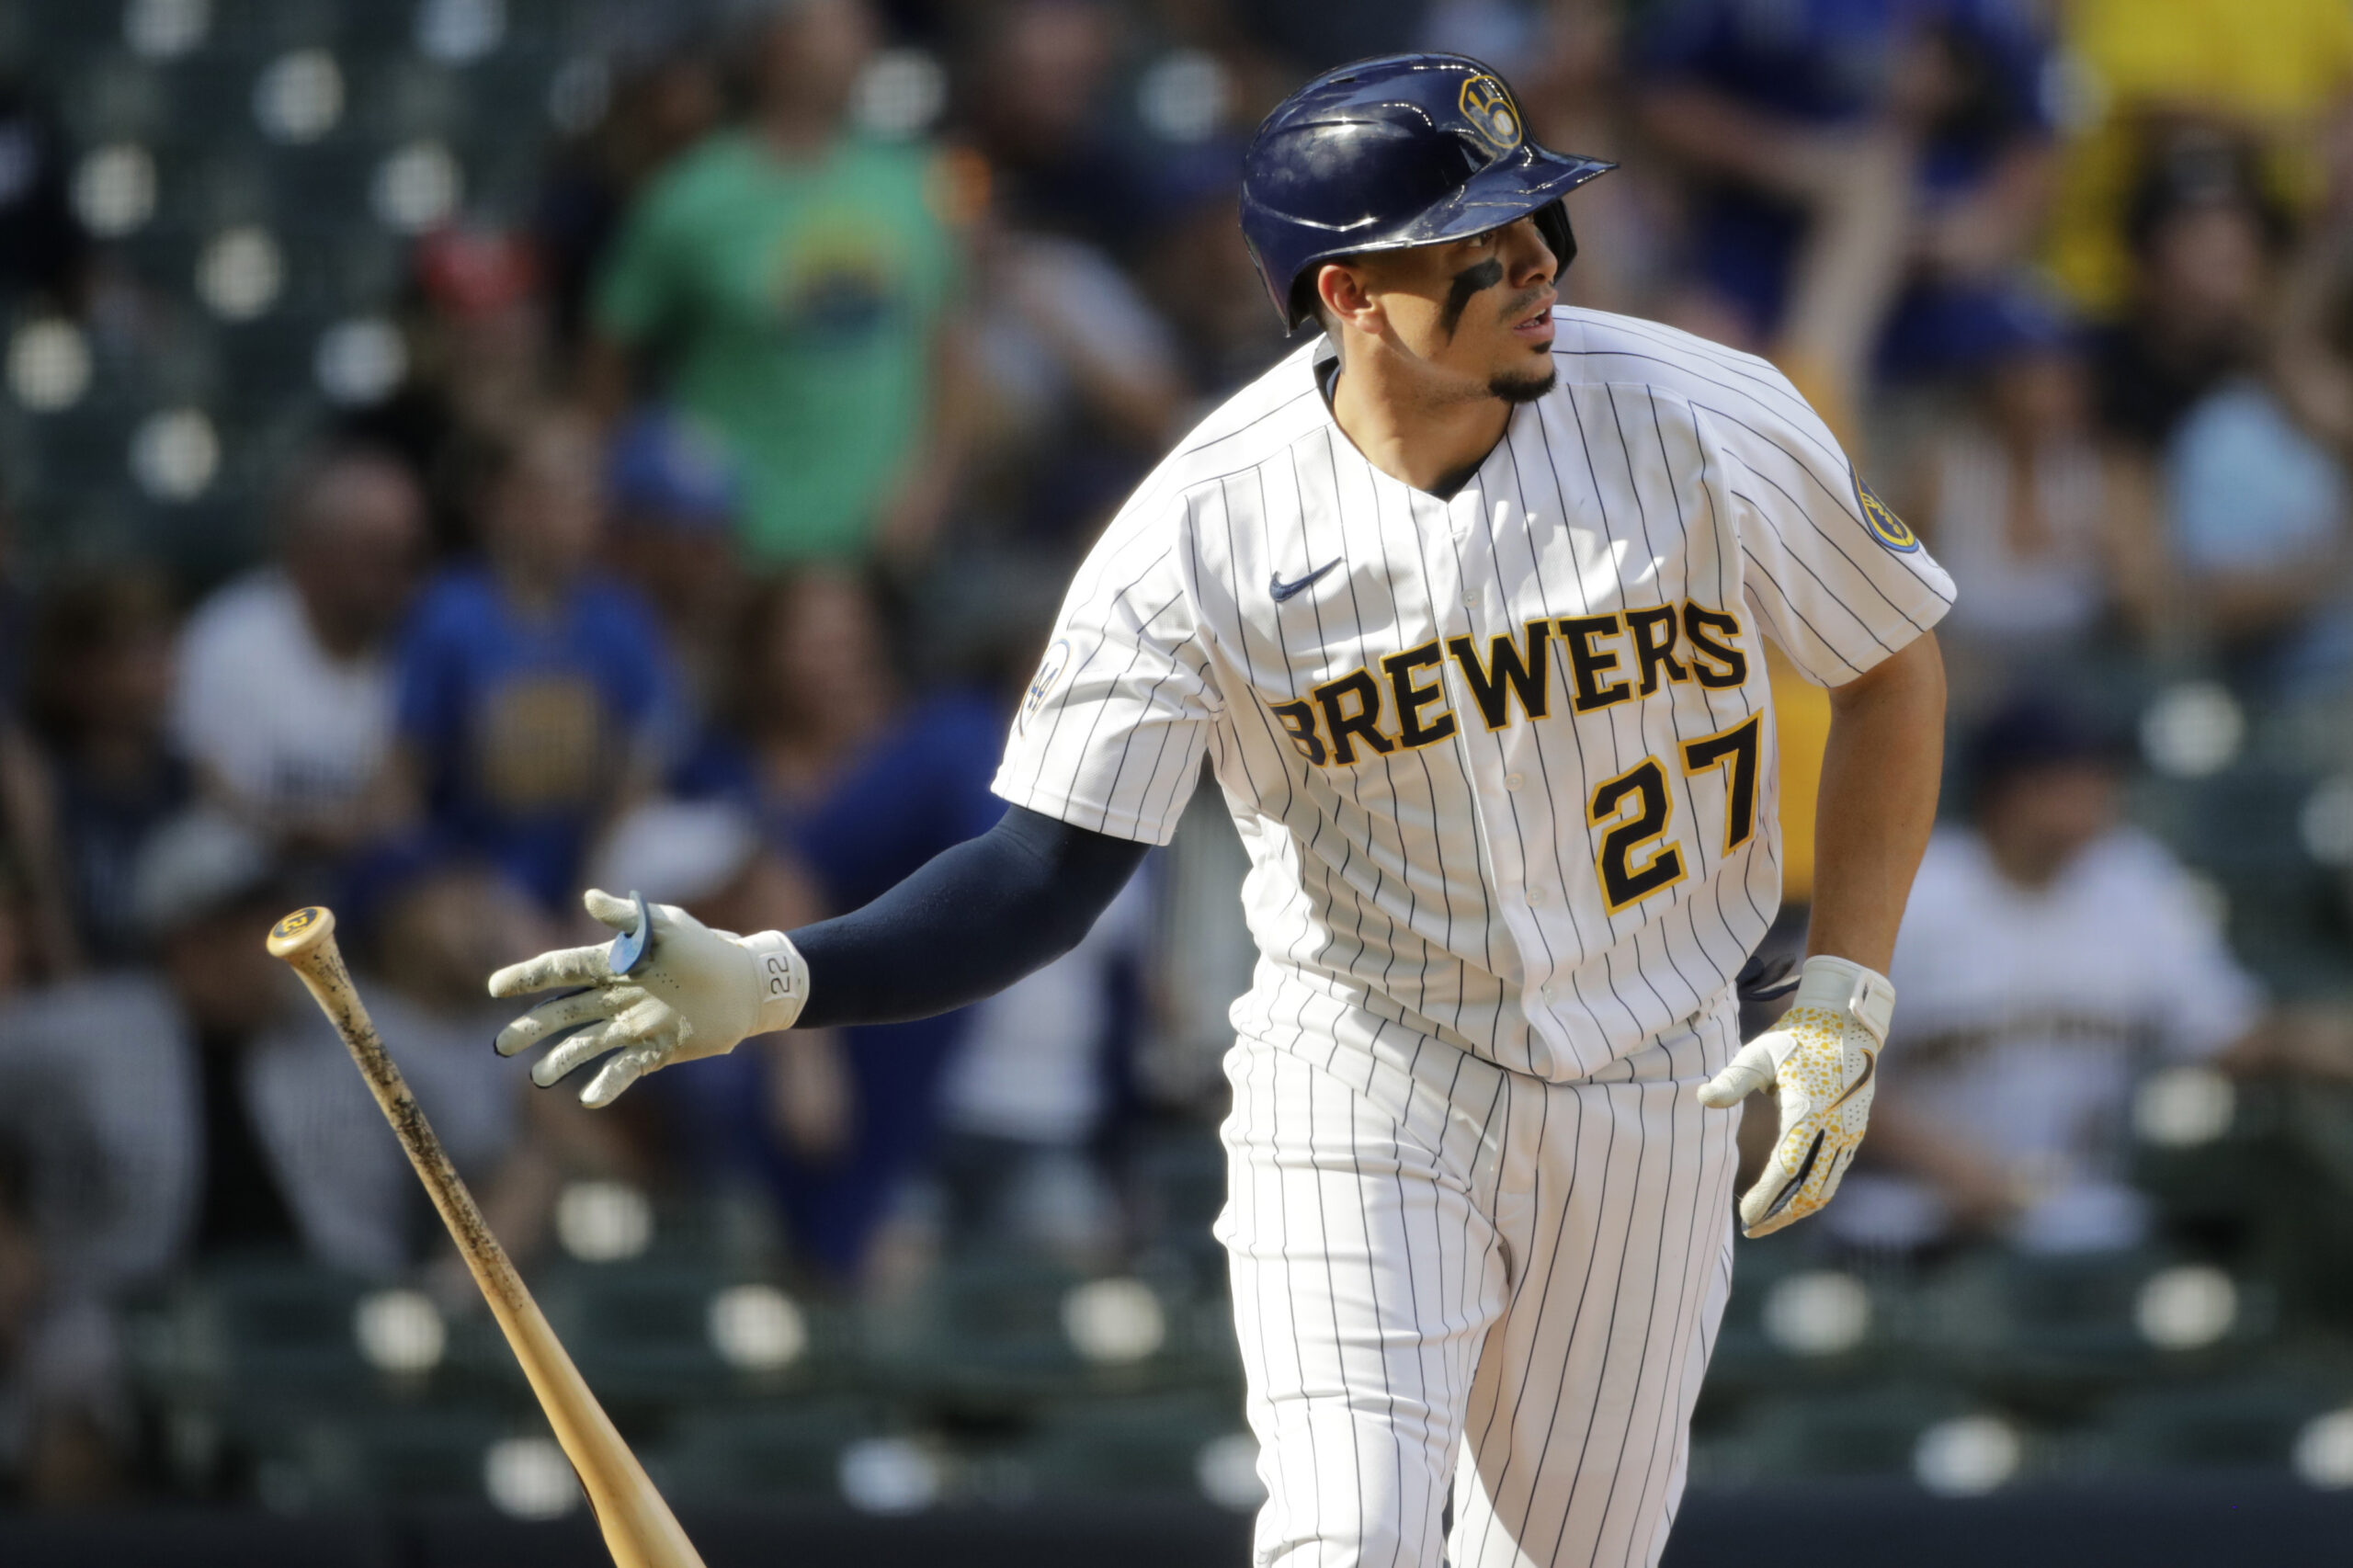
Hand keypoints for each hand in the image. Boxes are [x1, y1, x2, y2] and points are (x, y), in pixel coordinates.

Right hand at [490, 888, 807, 1106]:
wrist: (747, 985)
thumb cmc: (707, 948)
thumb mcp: (669, 925)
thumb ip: (629, 918)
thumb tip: (588, 897)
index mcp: (613, 964)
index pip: (562, 969)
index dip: (528, 977)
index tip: (495, 986)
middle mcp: (616, 997)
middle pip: (564, 1012)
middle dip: (532, 1027)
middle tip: (503, 1044)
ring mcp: (633, 1025)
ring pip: (587, 1043)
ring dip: (561, 1059)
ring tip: (539, 1077)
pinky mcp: (656, 1050)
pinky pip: (625, 1069)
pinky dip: (607, 1084)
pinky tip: (589, 1097)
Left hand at [1697, 954, 1893, 1237]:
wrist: (1845, 1023)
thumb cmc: (1795, 1037)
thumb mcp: (1758, 1053)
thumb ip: (1733, 1080)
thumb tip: (1703, 1099)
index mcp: (1810, 1112)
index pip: (1787, 1169)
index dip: (1767, 1198)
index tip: (1745, 1216)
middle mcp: (1835, 1128)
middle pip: (1809, 1189)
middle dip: (1780, 1215)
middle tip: (1751, 1230)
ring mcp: (1849, 1133)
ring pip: (1826, 1187)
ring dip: (1798, 1209)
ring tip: (1767, 1222)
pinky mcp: (1855, 1133)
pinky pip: (1835, 1174)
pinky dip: (1814, 1193)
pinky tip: (1791, 1199)